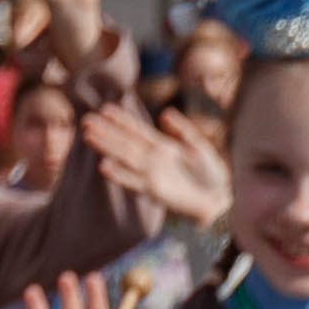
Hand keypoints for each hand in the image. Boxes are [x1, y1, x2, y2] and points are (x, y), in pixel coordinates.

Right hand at [73, 97, 225, 229]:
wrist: (221, 200)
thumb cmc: (212, 174)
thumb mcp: (199, 146)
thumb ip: (182, 130)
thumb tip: (164, 113)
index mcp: (162, 146)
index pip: (138, 130)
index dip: (122, 119)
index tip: (105, 108)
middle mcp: (153, 159)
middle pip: (125, 141)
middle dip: (106, 131)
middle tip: (86, 120)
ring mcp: (152, 174)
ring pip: (125, 157)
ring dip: (107, 147)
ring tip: (88, 135)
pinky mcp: (154, 190)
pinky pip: (133, 181)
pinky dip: (119, 174)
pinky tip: (103, 166)